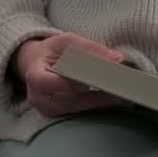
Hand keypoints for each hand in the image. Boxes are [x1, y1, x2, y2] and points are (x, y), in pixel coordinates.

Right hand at [12, 33, 130, 117]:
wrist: (35, 64)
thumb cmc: (50, 51)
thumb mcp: (66, 41)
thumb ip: (89, 48)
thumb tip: (116, 58)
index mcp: (34, 74)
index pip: (45, 82)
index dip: (67, 81)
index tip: (90, 79)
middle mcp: (38, 97)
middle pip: (68, 96)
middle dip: (93, 89)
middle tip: (118, 84)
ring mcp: (48, 109)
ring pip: (77, 106)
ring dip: (100, 99)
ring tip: (124, 92)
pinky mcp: (58, 115)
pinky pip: (80, 110)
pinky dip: (97, 103)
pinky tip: (116, 98)